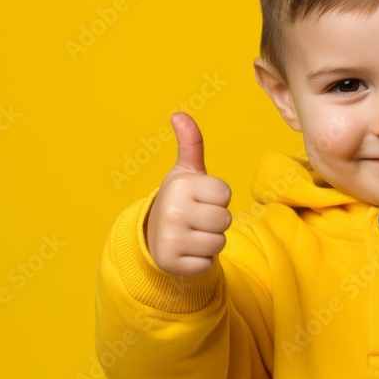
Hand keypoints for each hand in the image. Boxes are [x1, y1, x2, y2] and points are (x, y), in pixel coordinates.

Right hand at [146, 112, 231, 276]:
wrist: (153, 235)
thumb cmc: (180, 200)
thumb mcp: (185, 172)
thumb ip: (191, 143)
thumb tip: (179, 114)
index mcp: (180, 186)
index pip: (225, 195)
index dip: (217, 199)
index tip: (200, 199)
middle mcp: (172, 211)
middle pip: (225, 220)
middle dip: (215, 221)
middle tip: (196, 219)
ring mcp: (171, 239)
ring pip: (219, 243)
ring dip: (210, 241)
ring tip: (192, 234)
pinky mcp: (173, 263)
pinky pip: (208, 264)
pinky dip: (201, 260)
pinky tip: (187, 251)